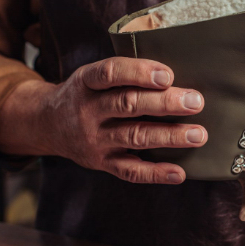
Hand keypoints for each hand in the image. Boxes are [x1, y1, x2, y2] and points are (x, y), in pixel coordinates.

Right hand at [0, 57, 207, 183]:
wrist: (47, 124)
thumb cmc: (84, 94)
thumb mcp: (91, 75)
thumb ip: (122, 74)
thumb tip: (173, 74)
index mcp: (86, 82)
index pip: (110, 73)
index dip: (139, 73)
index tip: (167, 74)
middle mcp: (88, 110)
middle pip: (128, 105)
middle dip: (165, 103)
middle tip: (196, 102)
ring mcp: (94, 139)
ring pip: (134, 137)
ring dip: (169, 136)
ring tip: (198, 135)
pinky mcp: (101, 163)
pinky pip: (130, 171)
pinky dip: (156, 173)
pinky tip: (180, 172)